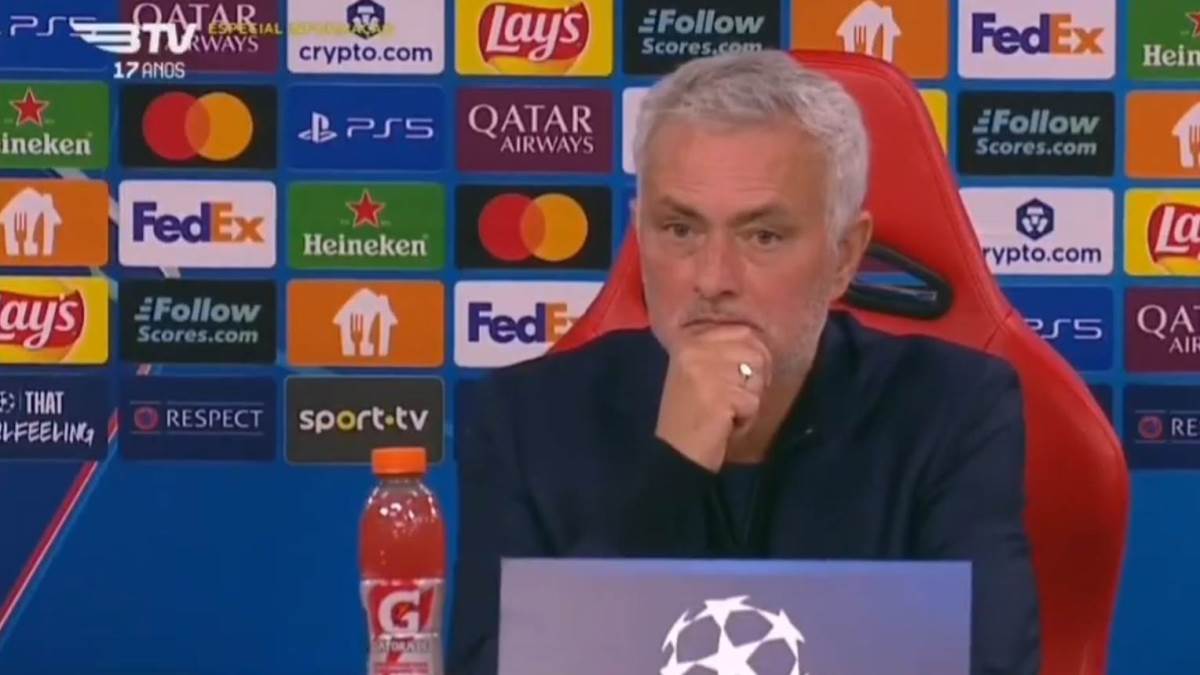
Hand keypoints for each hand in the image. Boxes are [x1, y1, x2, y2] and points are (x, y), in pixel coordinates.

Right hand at [655, 325, 772, 471]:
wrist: (676, 453)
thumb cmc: (689, 415)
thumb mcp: (696, 372)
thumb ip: (721, 352)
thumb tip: (761, 344)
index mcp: (689, 342)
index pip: (743, 331)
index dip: (755, 354)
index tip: (743, 378)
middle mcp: (695, 350)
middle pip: (756, 353)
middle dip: (756, 379)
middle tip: (735, 399)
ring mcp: (706, 371)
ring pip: (757, 377)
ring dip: (750, 399)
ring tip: (727, 412)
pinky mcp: (719, 395)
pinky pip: (753, 402)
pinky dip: (746, 419)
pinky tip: (725, 425)